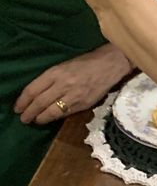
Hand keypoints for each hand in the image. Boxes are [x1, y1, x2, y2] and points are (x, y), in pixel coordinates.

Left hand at [14, 46, 131, 124]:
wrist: (109, 65)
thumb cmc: (85, 63)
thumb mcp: (63, 66)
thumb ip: (51, 79)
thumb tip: (38, 94)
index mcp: (56, 72)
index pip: (33, 89)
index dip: (23, 101)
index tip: (18, 107)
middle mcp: (63, 84)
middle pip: (40, 102)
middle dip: (30, 112)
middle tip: (23, 119)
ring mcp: (74, 96)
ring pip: (52, 111)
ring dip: (41, 118)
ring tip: (35, 121)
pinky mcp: (84, 104)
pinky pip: (65, 113)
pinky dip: (55, 118)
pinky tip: (49, 119)